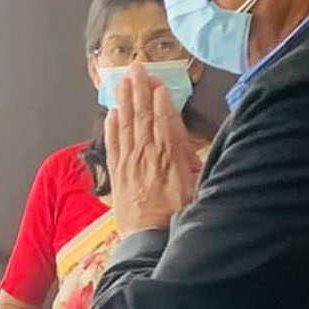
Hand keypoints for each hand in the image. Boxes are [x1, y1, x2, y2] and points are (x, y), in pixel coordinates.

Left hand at [103, 68, 199, 235]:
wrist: (149, 241)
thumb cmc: (178, 216)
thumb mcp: (197, 189)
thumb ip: (195, 165)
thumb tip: (193, 150)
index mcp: (169, 157)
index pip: (164, 120)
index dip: (160, 99)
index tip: (157, 82)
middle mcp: (147, 155)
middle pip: (143, 116)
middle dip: (139, 90)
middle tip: (136, 67)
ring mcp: (130, 163)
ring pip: (126, 125)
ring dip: (125, 100)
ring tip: (123, 80)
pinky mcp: (118, 174)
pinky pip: (113, 144)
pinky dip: (111, 127)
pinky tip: (111, 112)